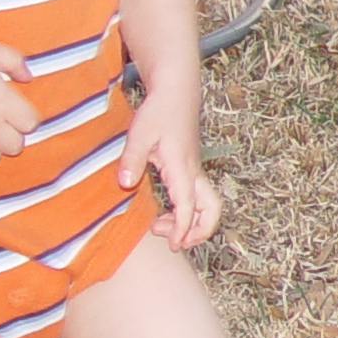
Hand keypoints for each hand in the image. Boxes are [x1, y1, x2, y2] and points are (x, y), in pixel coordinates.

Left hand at [120, 85, 222, 249]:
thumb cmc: (159, 111)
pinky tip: (163, 212)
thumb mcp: (140, 134)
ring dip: (191, 222)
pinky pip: (196, 197)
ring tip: (160, 227)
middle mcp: (193, 172)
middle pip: (212, 209)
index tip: (173, 244)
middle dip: (199, 231)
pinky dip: (186, 212)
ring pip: (206, 205)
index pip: (188, 205)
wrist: (177, 93)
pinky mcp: (190, 168)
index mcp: (182, 167)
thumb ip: (132, 159)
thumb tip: (125, 184)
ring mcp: (194, 171)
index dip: (181, 228)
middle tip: (175, 242)